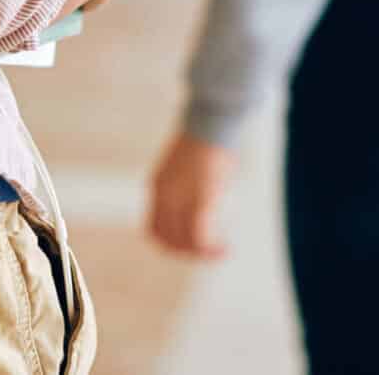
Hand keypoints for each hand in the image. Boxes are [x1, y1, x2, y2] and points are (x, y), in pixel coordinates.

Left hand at [148, 134, 238, 259]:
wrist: (211, 123)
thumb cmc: (205, 140)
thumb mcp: (185, 166)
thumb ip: (184, 187)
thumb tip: (198, 200)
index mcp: (158, 186)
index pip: (154, 228)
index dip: (170, 243)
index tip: (189, 246)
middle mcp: (164, 196)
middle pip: (166, 240)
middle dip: (186, 252)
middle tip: (206, 254)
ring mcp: (180, 199)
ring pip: (183, 243)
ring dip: (200, 254)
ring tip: (219, 252)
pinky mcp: (200, 200)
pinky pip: (199, 237)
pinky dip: (210, 249)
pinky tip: (224, 248)